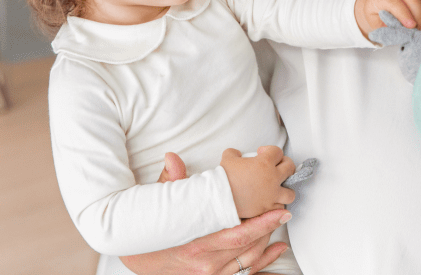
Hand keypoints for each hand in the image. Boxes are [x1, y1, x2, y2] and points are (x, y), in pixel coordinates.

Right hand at [117, 152, 290, 274]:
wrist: (136, 258)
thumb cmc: (148, 233)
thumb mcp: (156, 206)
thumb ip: (170, 183)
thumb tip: (172, 158)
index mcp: (196, 244)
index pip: (239, 235)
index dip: (263, 224)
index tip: (280, 212)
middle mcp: (206, 264)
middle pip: (248, 246)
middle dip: (268, 229)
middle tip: (283, 211)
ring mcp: (210, 274)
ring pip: (248, 260)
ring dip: (266, 243)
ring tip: (279, 225)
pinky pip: (244, 273)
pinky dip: (263, 263)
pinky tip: (276, 251)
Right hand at [220, 146, 296, 218]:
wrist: (220, 197)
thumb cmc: (224, 177)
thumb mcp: (228, 158)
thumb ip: (235, 153)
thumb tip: (237, 154)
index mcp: (265, 163)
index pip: (277, 151)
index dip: (269, 150)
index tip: (261, 153)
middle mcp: (272, 178)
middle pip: (290, 167)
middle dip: (284, 165)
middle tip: (275, 167)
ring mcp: (272, 194)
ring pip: (290, 192)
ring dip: (285, 189)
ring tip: (277, 188)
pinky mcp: (267, 208)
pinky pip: (280, 207)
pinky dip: (276, 204)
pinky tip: (270, 201)